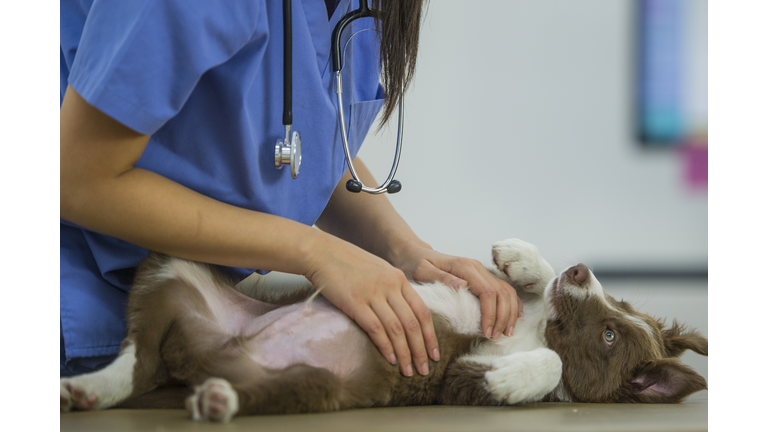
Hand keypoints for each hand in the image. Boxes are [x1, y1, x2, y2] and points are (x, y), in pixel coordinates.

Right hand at [304, 236, 439, 376]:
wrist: (321, 252)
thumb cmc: (347, 263)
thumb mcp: (378, 270)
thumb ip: (392, 288)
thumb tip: (402, 313)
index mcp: (398, 279)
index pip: (422, 311)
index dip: (430, 335)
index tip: (434, 353)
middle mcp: (390, 286)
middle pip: (413, 324)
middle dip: (420, 350)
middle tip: (424, 370)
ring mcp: (373, 294)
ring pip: (397, 329)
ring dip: (405, 353)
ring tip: (408, 371)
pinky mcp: (355, 302)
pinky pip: (376, 328)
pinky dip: (385, 346)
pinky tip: (390, 359)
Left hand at [393, 244, 521, 338]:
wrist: (415, 254)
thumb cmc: (415, 265)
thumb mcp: (422, 271)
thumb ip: (441, 278)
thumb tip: (463, 286)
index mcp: (464, 267)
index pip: (487, 292)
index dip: (490, 314)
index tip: (487, 332)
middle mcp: (476, 267)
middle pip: (501, 293)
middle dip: (502, 317)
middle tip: (497, 337)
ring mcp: (481, 270)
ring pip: (506, 290)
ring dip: (510, 312)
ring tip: (507, 332)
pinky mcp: (482, 275)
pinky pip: (503, 288)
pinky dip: (512, 303)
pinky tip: (515, 317)